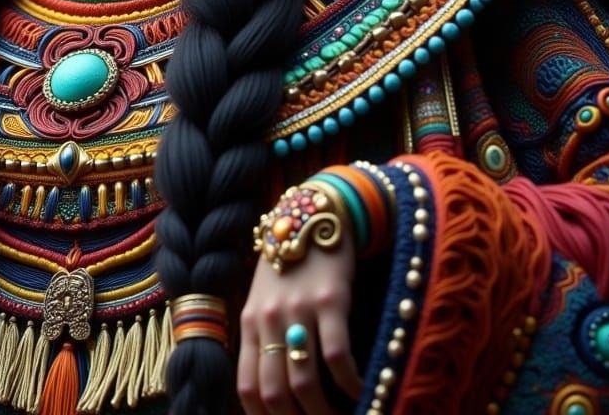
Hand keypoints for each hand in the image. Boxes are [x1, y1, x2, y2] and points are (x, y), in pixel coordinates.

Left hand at [237, 233, 361, 414]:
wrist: (313, 214)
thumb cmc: (289, 261)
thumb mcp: (264, 297)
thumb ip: (264, 335)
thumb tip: (273, 389)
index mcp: (250, 321)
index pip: (248, 386)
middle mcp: (270, 318)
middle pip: (275, 392)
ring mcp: (299, 309)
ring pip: (305, 381)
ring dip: (325, 411)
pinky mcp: (330, 300)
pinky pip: (337, 356)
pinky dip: (350, 384)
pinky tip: (361, 390)